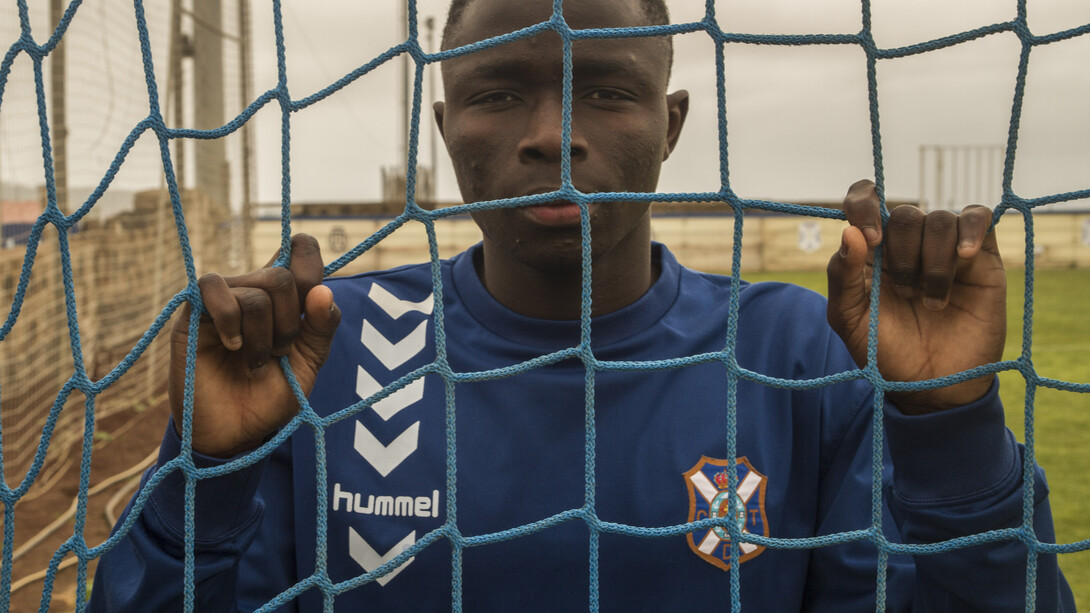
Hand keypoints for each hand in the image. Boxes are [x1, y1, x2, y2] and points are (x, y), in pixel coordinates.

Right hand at [168, 234, 340, 456]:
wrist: (235, 433)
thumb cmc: (271, 396)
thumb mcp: (308, 363)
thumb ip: (322, 328)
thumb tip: (323, 292)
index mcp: (286, 298)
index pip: (299, 250)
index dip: (309, 262)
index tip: (312, 299)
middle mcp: (253, 290)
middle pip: (281, 277)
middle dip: (289, 323)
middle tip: (279, 352)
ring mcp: (223, 299)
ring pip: (255, 292)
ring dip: (263, 336)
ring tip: (254, 362)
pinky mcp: (194, 312)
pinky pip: (215, 289)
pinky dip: (231, 321)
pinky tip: (233, 345)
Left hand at [826, 180, 1006, 414]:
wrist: (934, 387)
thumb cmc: (885, 353)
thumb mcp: (849, 318)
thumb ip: (843, 275)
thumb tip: (850, 232)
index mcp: (870, 251)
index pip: (863, 200)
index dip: (864, 206)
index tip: (871, 239)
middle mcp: (906, 243)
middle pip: (904, 215)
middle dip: (902, 255)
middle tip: (905, 295)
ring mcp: (944, 248)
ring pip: (940, 219)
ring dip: (934, 262)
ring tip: (933, 303)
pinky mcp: (980, 257)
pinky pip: (978, 218)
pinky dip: (970, 230)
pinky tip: (964, 256)